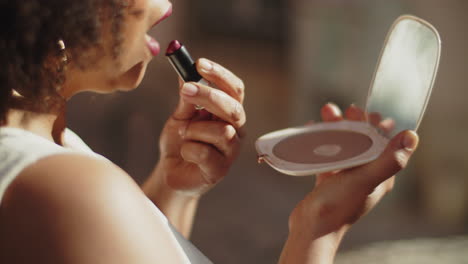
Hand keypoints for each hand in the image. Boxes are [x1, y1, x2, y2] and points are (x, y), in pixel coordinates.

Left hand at [156, 58, 245, 195]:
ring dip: (194, 129)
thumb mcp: (181, 114)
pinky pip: (204, 153)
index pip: (235, 89)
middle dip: (209, 96)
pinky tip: (185, 153)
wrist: (170, 172)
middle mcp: (236, 130)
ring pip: (222, 132)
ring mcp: (231, 152)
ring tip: (183, 134)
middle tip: (185, 90)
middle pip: (234, 108)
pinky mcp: (220, 171)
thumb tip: (186, 70)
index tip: (199, 64)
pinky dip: (188, 149)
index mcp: (229, 113)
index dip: (220, 75)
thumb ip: (187, 97)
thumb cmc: (180, 141)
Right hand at [280, 103, 418, 262]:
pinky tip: (312, 129)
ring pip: (344, 145)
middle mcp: (366, 175)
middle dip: (354, 123)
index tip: (366, 113)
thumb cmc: (338, 205)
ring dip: (336, 128)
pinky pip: (327, 154)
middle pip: (363, 141)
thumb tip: (412, 136)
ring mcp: (347, 177)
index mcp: (380, 175)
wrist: (311, 227)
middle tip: (344, 110)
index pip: (385, 143)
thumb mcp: (365, 179)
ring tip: (326, 113)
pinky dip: (321, 140)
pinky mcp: (329, 179)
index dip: (378, 125)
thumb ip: (389, 160)